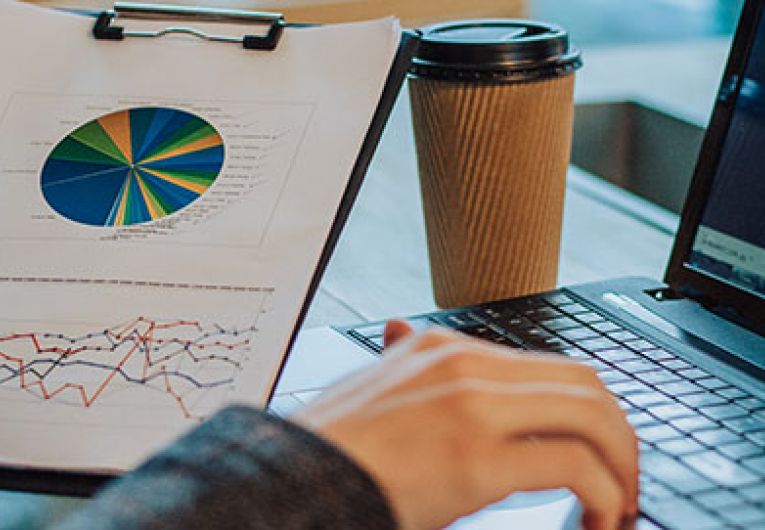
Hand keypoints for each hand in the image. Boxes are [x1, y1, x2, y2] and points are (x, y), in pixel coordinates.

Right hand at [291, 321, 637, 529]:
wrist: (291, 479)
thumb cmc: (331, 447)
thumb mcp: (370, 387)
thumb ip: (400, 359)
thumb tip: (401, 331)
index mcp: (442, 348)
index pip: (546, 366)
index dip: (587, 409)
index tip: (596, 449)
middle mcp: (463, 365)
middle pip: (583, 382)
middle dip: (617, 433)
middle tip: (622, 476)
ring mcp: (472, 406)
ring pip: (591, 416)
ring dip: (620, 464)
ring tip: (617, 503)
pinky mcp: (476, 458)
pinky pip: (575, 467)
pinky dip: (603, 495)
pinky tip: (594, 519)